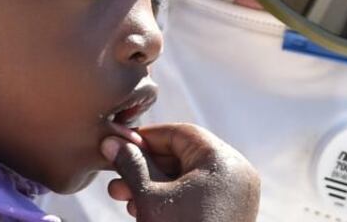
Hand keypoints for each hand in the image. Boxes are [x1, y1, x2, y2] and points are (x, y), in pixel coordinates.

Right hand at [100, 123, 259, 221]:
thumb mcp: (150, 197)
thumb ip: (131, 164)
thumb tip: (110, 141)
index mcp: (223, 161)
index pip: (179, 133)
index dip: (145, 138)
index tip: (118, 145)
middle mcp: (235, 173)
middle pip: (182, 155)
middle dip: (145, 166)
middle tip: (115, 177)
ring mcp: (236, 195)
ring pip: (186, 177)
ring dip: (152, 183)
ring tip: (122, 196)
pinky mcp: (230, 213)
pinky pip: (196, 194)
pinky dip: (170, 197)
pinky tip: (141, 207)